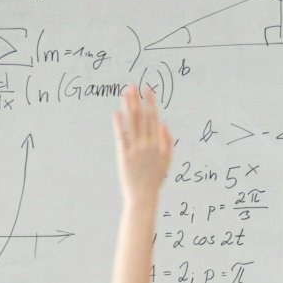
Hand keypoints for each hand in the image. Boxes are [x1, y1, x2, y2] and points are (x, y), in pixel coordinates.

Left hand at [112, 85, 171, 208]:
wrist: (143, 196)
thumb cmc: (155, 179)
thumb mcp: (167, 161)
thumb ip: (167, 142)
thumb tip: (163, 124)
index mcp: (157, 144)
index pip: (153, 118)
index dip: (150, 103)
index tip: (147, 89)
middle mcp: (146, 144)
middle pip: (141, 117)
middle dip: (137, 100)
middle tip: (133, 85)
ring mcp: (134, 149)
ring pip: (131, 123)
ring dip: (128, 107)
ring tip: (125, 94)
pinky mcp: (123, 155)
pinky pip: (121, 136)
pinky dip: (118, 124)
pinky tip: (116, 113)